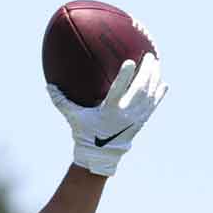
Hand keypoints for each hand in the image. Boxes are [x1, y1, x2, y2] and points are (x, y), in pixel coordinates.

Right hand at [48, 52, 167, 176]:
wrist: (100, 156)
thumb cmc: (85, 134)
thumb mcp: (73, 118)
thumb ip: (62, 101)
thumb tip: (48, 86)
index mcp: (109, 111)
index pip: (119, 90)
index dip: (126, 76)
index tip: (131, 61)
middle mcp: (125, 113)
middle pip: (140, 89)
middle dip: (147, 72)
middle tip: (149, 56)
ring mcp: (135, 118)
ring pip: (149, 95)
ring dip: (155, 78)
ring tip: (157, 63)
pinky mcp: (141, 122)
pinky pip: (153, 106)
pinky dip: (159, 94)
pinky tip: (164, 83)